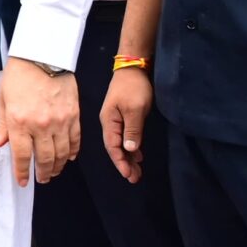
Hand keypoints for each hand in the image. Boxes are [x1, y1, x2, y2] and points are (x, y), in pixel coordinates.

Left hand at [0, 58, 79, 184]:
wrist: (42, 56)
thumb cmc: (18, 76)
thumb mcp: (3, 99)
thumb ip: (4, 125)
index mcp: (20, 122)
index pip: (21, 155)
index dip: (22, 172)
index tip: (22, 181)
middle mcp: (40, 125)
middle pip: (44, 159)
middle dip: (43, 173)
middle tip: (41, 179)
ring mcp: (60, 121)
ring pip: (62, 153)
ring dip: (57, 166)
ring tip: (53, 172)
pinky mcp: (74, 116)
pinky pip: (75, 140)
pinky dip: (72, 152)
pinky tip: (68, 157)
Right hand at [100, 66, 151, 183]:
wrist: (133, 68)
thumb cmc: (133, 88)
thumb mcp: (135, 109)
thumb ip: (132, 130)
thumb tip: (128, 150)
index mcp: (109, 121)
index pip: (112, 146)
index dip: (120, 162)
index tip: (129, 175)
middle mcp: (110, 122)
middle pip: (115, 147)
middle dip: (124, 164)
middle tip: (135, 178)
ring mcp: (116, 119)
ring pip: (121, 144)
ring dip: (128, 157)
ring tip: (137, 171)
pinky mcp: (124, 117)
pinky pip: (126, 137)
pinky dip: (131, 148)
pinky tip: (137, 155)